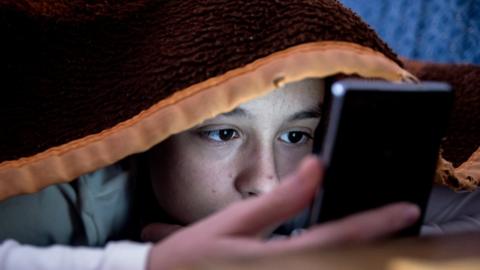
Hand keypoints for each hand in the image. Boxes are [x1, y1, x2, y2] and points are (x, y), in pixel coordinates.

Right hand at [146, 156, 419, 269]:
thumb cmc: (195, 255)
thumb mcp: (233, 223)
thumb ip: (280, 200)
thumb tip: (317, 167)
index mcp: (277, 258)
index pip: (338, 238)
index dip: (376, 224)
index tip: (407, 209)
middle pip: (346, 260)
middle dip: (380, 244)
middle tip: (402, 222)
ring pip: (337, 267)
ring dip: (363, 253)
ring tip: (383, 233)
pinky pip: (317, 268)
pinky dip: (337, 256)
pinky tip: (344, 246)